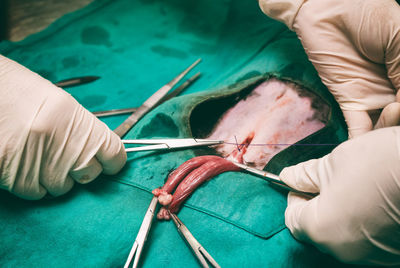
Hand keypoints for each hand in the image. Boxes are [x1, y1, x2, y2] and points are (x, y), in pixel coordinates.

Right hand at [0, 55, 125, 198]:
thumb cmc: (21, 94)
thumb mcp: (61, 105)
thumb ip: (83, 131)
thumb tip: (100, 154)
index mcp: (77, 121)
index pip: (113, 154)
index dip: (112, 160)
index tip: (109, 162)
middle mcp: (61, 144)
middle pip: (89, 174)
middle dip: (83, 169)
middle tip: (68, 156)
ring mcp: (39, 163)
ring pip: (63, 187)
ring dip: (57, 177)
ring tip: (41, 156)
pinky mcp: (16, 178)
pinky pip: (38, 193)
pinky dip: (35, 184)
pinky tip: (26, 165)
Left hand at [259, 0, 399, 137]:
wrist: (326, 11)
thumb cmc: (367, 14)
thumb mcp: (399, 37)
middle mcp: (396, 89)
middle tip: (397, 105)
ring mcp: (375, 97)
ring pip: (386, 126)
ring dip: (389, 129)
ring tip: (392, 110)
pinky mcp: (350, 102)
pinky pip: (359, 127)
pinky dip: (363, 140)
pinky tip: (368, 148)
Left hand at [279, 127, 399, 264]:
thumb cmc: (380, 164)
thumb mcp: (333, 163)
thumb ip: (305, 175)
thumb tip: (288, 178)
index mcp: (320, 229)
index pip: (293, 217)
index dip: (295, 196)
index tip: (303, 182)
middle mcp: (342, 251)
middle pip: (317, 228)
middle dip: (318, 204)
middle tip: (330, 182)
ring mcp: (371, 257)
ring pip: (343, 235)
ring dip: (342, 214)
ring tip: (357, 189)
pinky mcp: (393, 256)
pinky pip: (368, 241)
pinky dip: (366, 224)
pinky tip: (375, 202)